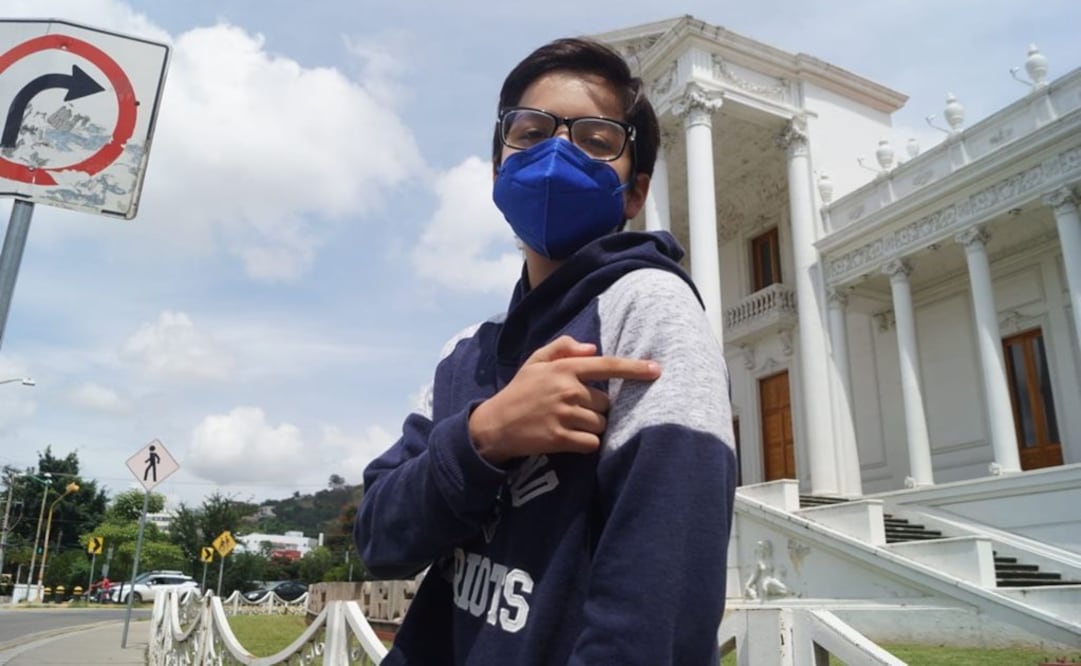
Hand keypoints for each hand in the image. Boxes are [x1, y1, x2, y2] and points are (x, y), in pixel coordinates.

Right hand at [468, 335, 660, 463]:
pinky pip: (592, 442)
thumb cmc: (520, 391)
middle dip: (596, 408)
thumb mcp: (535, 361)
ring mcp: (564, 415)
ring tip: (569, 424)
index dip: (634, 368)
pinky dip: (586, 443)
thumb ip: (563, 349)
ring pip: (601, 424)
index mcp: (564, 369)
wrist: (495, 425)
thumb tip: (593, 348)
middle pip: (606, 403)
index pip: (607, 366)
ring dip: (592, 426)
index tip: (657, 370)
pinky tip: (570, 438)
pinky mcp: (560, 438)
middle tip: (574, 409)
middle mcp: (568, 390)